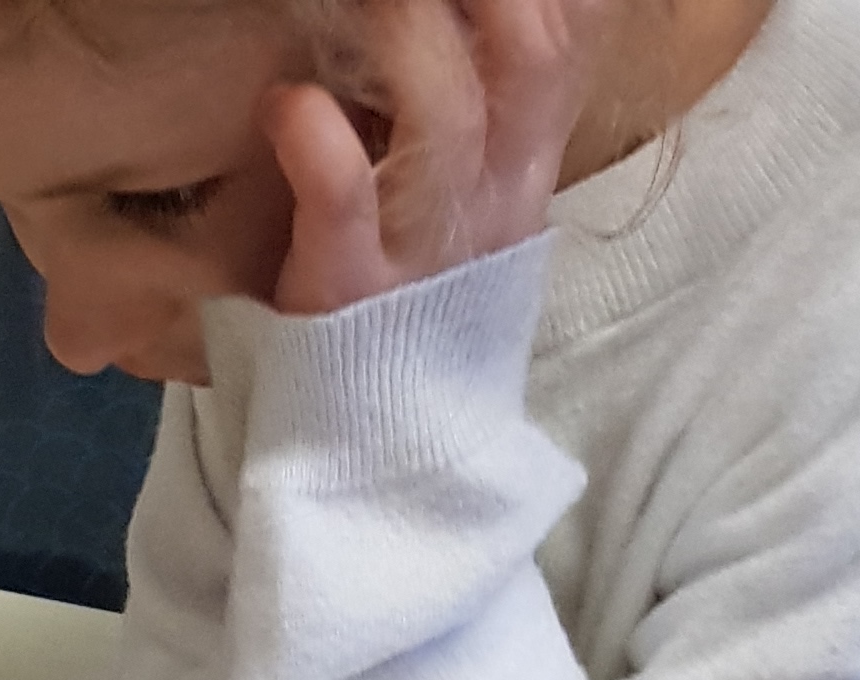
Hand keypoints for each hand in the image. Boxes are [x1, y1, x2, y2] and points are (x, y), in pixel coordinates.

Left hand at [265, 0, 596, 313]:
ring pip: (448, 115)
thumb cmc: (401, 306)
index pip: (571, 35)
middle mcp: (496, 200)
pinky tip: (288, 105)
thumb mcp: (462, 198)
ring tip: (349, 0)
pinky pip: (347, 204)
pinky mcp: (348, 298)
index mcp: (527, 166)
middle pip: (533, 53)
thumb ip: (479, 106)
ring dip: (398, 33)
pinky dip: (316, 143)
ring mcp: (427, 250)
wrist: (369, 454)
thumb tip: (464, 35)